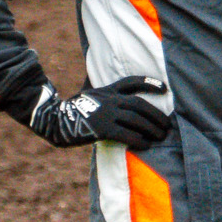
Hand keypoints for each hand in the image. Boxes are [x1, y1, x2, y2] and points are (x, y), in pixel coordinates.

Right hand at [28, 76, 170, 149]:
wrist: (55, 121)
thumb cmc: (73, 108)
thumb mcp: (88, 92)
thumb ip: (100, 88)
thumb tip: (102, 75)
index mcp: (107, 90)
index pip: (132, 82)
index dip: (149, 83)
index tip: (165, 88)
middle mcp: (109, 99)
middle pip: (140, 104)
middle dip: (157, 115)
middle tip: (167, 125)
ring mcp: (106, 113)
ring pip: (136, 120)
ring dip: (152, 129)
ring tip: (161, 136)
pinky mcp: (103, 129)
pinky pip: (127, 134)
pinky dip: (139, 140)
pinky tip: (146, 145)